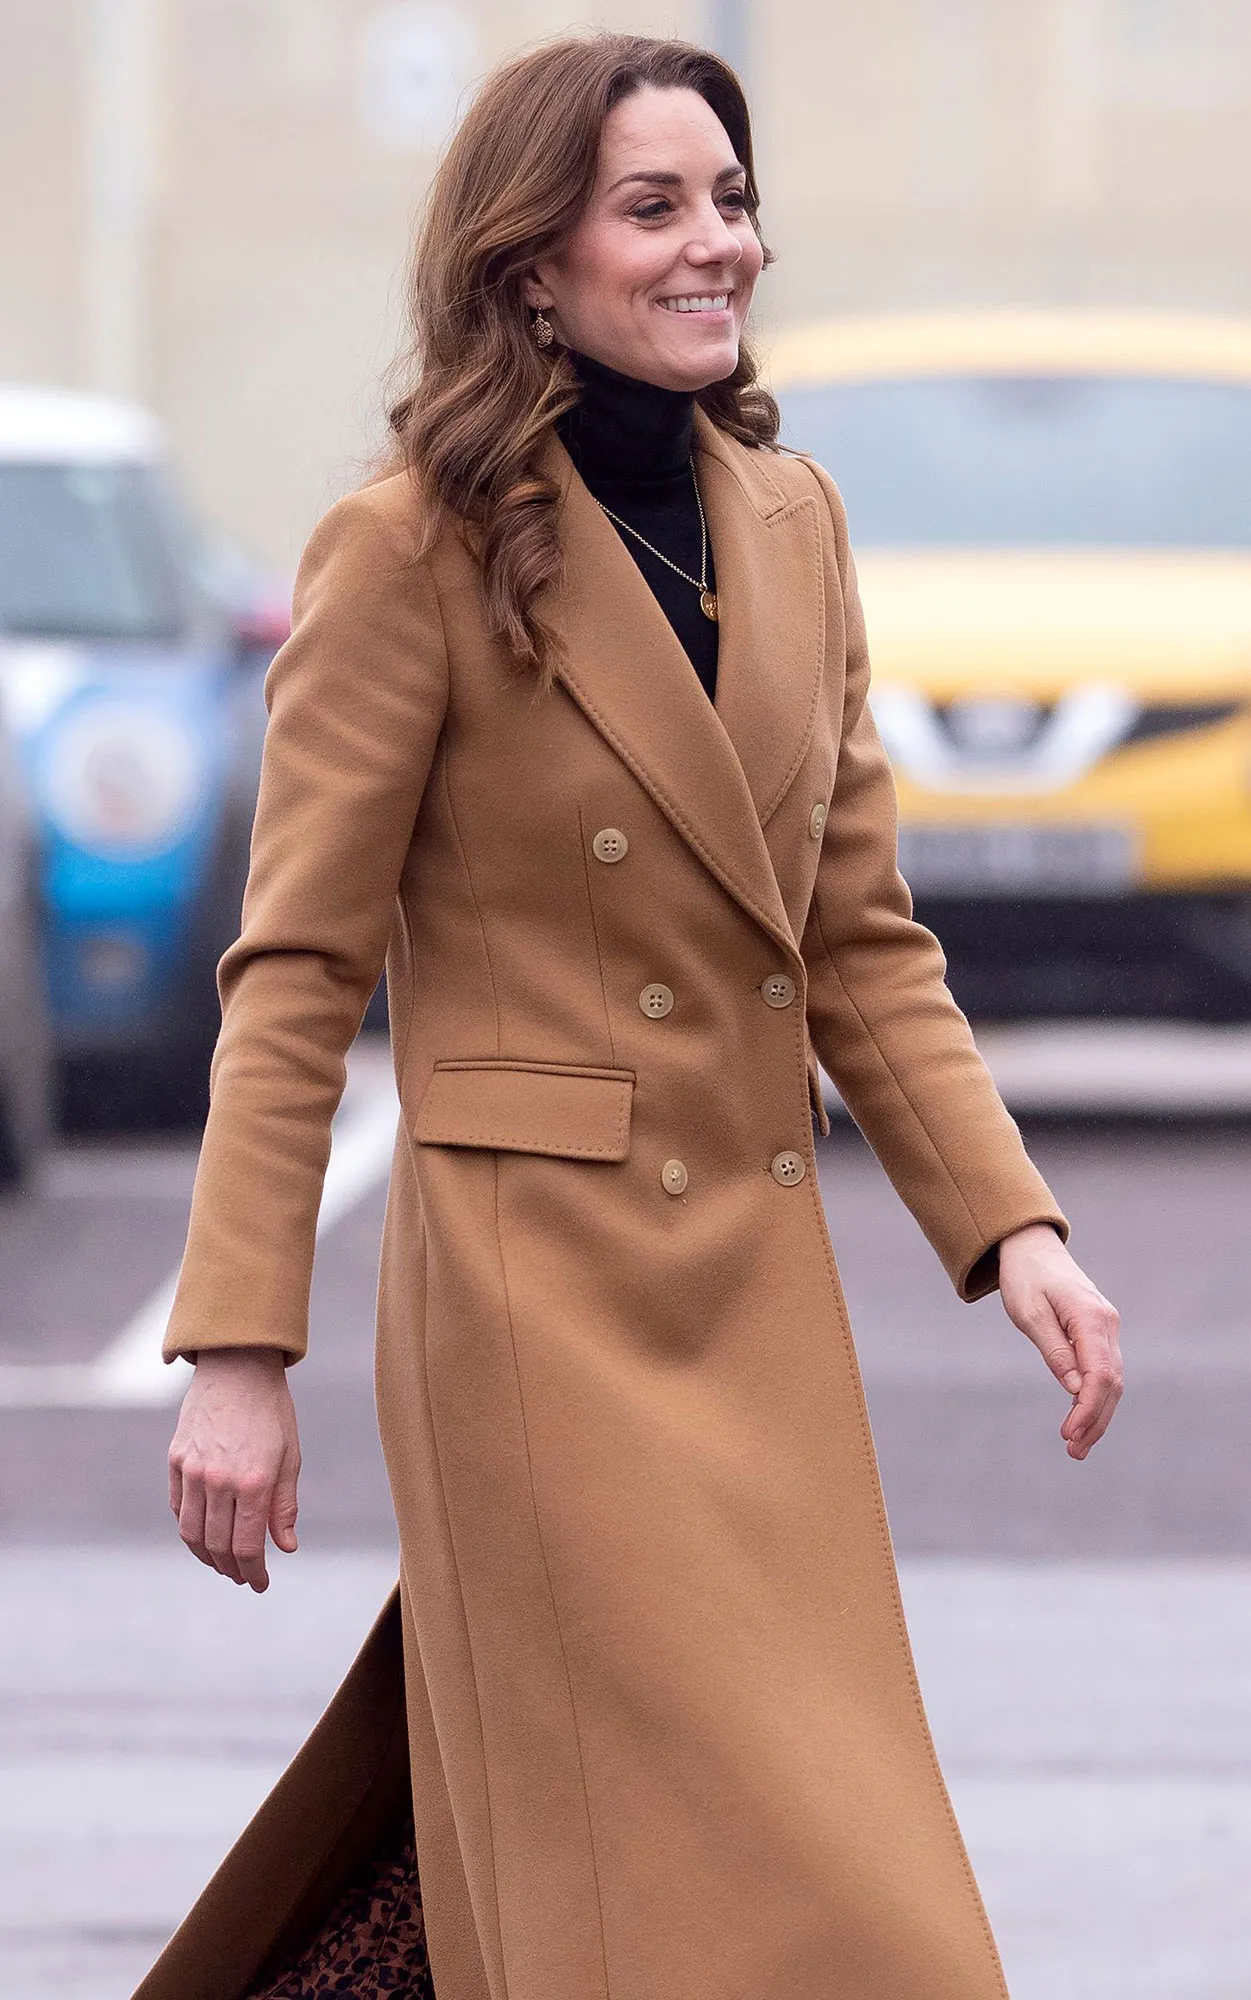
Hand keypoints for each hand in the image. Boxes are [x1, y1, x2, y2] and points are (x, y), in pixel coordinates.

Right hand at [168, 1348, 300, 1590]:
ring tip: (223, 1564)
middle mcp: (219, 1480)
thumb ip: (284, 1506)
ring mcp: (192, 1471)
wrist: (237, 1367)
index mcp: (254, 1481)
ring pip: (192, 1533)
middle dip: (232, 1570)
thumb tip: (285, 1548)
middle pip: (218, 1545)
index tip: (260, 1583)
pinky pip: (178, 1508)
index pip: (247, 1546)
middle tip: (243, 1578)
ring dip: (207, 1557)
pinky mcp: (175, 1461)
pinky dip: (189, 1529)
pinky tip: (203, 1535)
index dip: (253, 1572)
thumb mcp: (290, 1457)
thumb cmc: (271, 1412)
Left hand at [997, 1224, 1122, 1459]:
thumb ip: (1055, 1352)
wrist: (1031, 1247)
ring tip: (1077, 1446)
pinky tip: (1084, 1420)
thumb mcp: (1030, 1315)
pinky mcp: (1100, 1333)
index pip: (1099, 1375)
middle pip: (1111, 1383)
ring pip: (1112, 1381)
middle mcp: (1107, 1324)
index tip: (1068, 1434)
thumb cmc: (1025, 1278)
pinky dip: (1096, 1398)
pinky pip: (1104, 1371)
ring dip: (1097, 1414)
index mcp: (1091, 1319)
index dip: (1087, 1409)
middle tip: (1073, 1452)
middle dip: (1094, 1420)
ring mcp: (1107, 1328)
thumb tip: (1075, 1390)